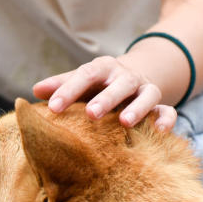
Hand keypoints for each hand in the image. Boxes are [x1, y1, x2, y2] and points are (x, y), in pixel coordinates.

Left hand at [33, 56, 175, 130]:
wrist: (132, 81)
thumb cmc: (97, 86)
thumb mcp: (81, 83)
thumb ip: (61, 86)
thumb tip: (34, 91)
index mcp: (102, 69)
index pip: (85, 75)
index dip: (70, 90)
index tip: (54, 108)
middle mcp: (126, 77)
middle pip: (118, 83)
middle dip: (106, 98)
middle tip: (91, 114)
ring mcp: (145, 90)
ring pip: (146, 95)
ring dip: (137, 107)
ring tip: (124, 122)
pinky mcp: (160, 105)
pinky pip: (168, 111)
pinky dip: (166, 119)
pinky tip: (160, 132)